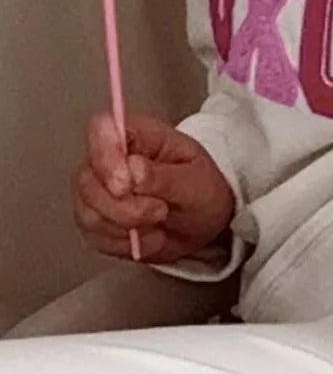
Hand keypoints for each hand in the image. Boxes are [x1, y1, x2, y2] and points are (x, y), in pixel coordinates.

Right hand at [72, 113, 234, 264]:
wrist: (203, 222)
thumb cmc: (201, 190)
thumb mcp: (195, 182)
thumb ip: (163, 176)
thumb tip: (132, 168)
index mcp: (135, 135)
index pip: (100, 129)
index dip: (105, 156)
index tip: (125, 186)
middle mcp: (106, 158)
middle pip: (88, 180)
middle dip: (123, 207)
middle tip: (161, 211)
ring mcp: (95, 190)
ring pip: (89, 214)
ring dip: (128, 227)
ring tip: (160, 223)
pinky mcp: (94, 220)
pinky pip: (96, 237)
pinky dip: (126, 244)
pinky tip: (149, 236)